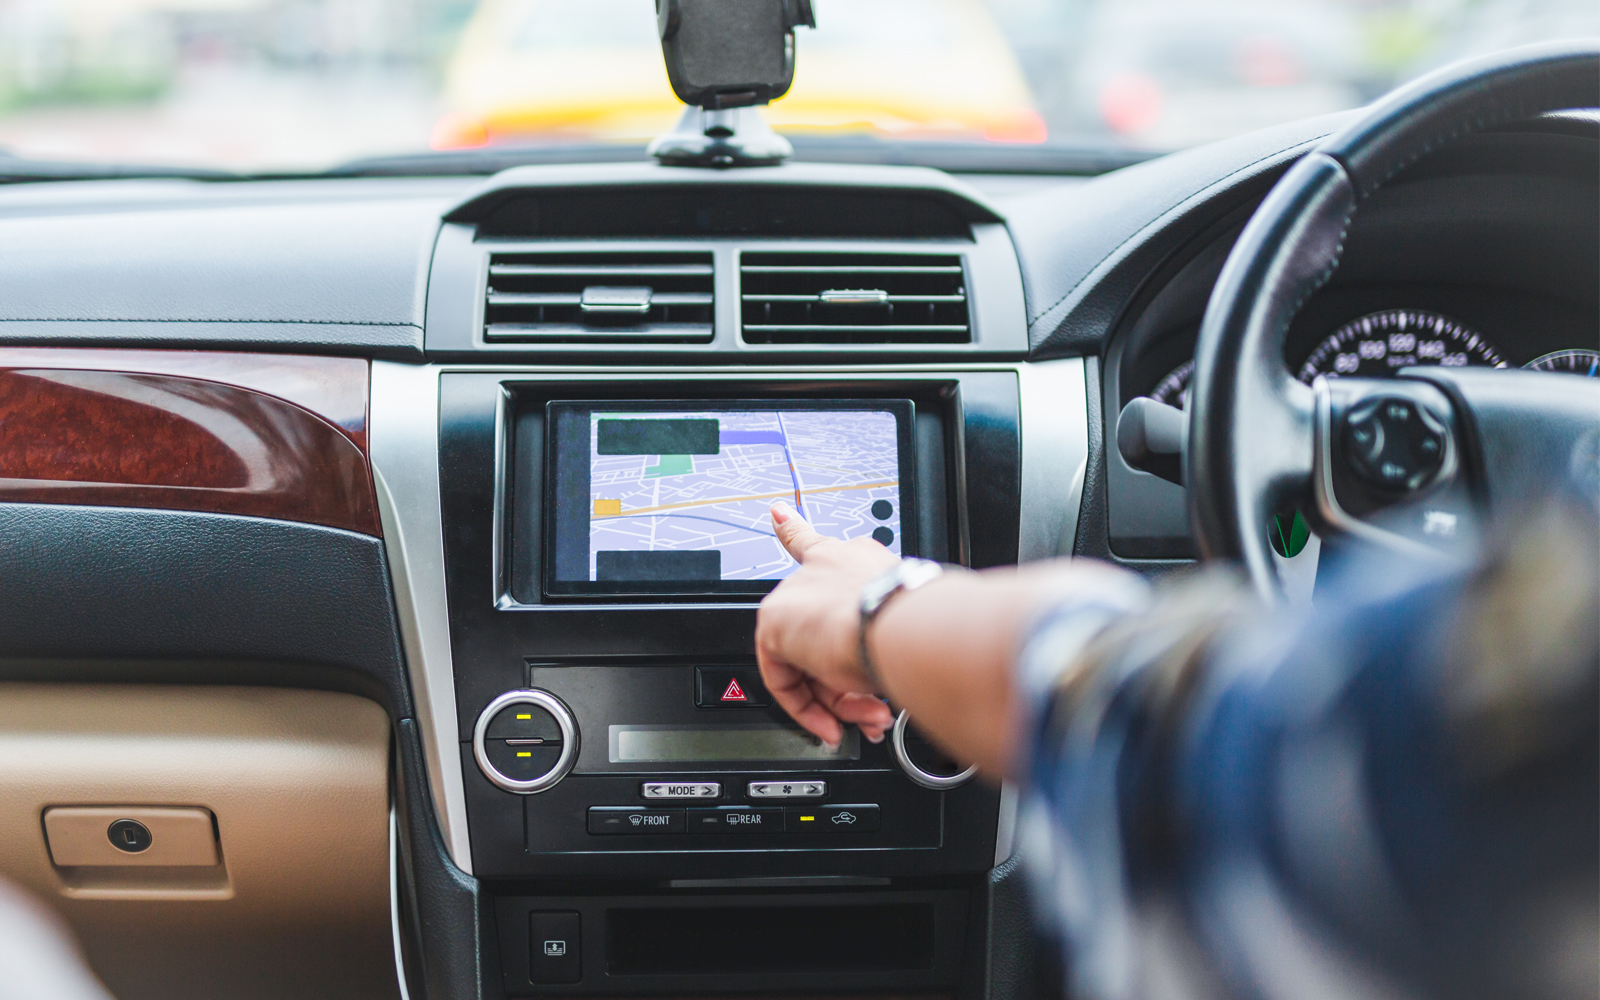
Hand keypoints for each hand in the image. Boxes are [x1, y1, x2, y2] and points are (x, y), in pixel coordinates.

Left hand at [754, 502, 898, 747]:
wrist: (904, 625)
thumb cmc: (921, 624)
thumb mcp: (907, 626)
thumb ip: (890, 644)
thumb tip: (891, 680)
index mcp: (857, 560)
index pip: (815, 542)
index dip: (793, 527)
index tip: (777, 513)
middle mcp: (824, 569)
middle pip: (821, 634)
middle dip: (849, 682)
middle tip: (874, 709)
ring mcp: (797, 593)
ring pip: (808, 661)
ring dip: (842, 701)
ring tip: (869, 718)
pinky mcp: (776, 621)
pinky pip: (784, 678)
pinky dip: (809, 709)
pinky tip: (830, 723)